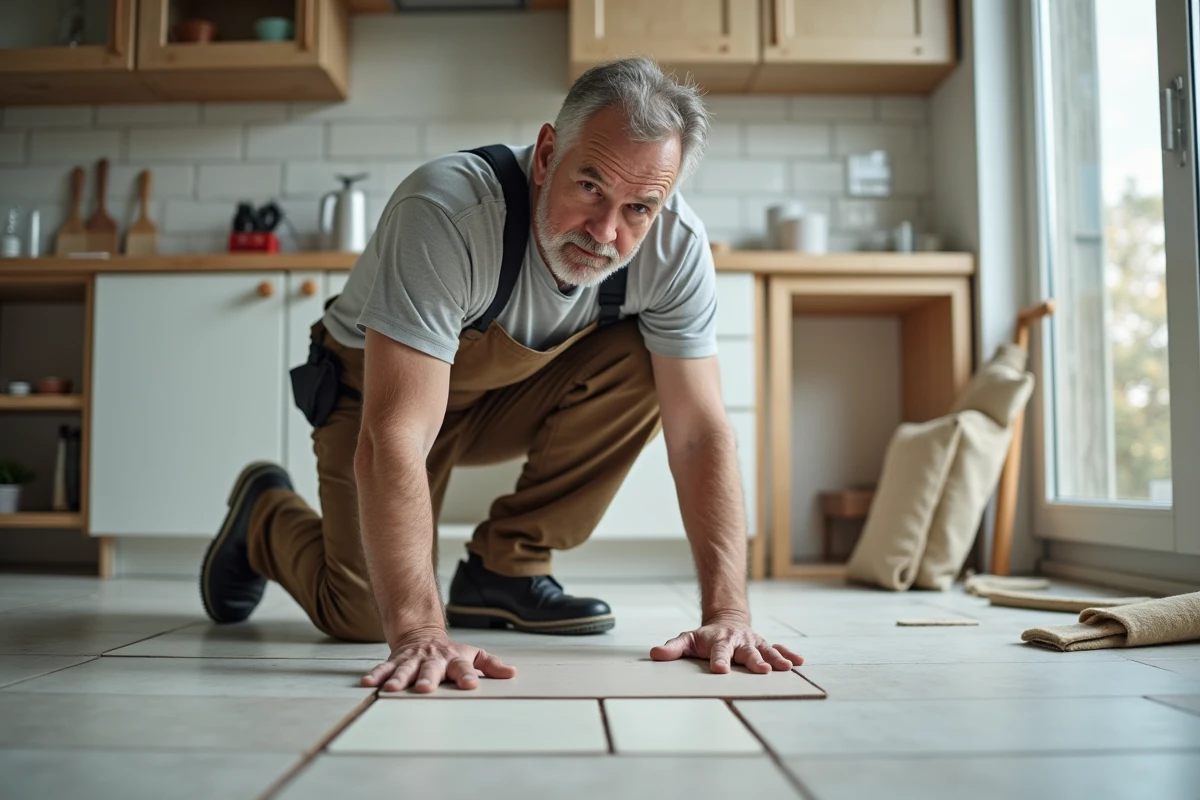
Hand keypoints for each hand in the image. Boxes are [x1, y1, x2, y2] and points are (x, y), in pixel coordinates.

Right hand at [360, 629, 515, 692]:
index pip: (462, 667)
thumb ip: (491, 665)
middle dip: (427, 678)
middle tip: (424, 689)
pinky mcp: (396, 662)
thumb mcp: (472, 654)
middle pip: (430, 669)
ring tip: (391, 690)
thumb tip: (512, 673)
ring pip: (404, 669)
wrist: (421, 633)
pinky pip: (384, 668)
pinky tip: (368, 684)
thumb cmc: (450, 652)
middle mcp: (432, 659)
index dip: (467, 675)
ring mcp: (412, 660)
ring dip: (398, 679)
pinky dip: (376, 676)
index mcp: (453, 659)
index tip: (471, 684)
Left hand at [650, 616, 803, 673]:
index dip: (719, 660)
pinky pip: (777, 648)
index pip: (718, 652)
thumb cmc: (704, 638)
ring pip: (766, 650)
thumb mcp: (686, 640)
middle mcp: (738, 641)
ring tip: (787, 667)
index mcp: (719, 641)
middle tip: (762, 671)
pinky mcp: (764, 645)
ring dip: (776, 658)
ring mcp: (753, 643)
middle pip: (747, 652)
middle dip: (755, 661)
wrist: (726, 622)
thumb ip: (672, 648)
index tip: (721, 670)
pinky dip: (788, 654)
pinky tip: (799, 661)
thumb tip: (654, 654)